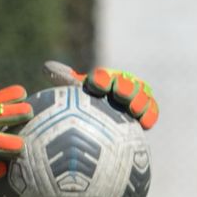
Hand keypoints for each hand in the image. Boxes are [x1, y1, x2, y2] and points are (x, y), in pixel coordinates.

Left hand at [44, 60, 158, 129]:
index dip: (100, 80)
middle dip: (124, 87)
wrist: (100, 130)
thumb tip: (46, 67)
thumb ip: (64, 83)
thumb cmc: (82, 113)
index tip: (96, 85)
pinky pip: (150, 113)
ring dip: (139, 100)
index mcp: (101, 82)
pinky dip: (149, 115)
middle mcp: (119, 87)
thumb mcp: (72, 100)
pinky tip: (145, 123)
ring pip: (140, 96)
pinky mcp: (145, 113)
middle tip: (119, 92)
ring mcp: (134, 99)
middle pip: (124, 85)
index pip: (101, 79)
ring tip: (134, 108)